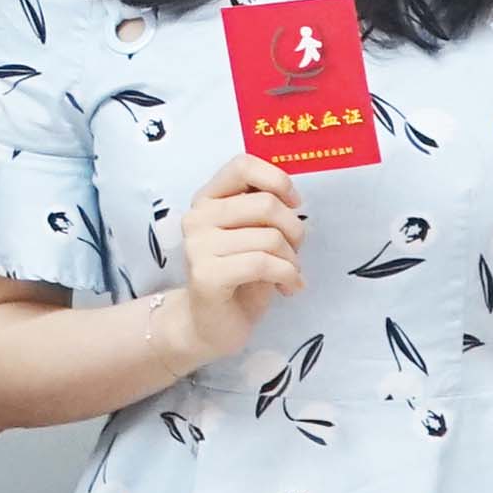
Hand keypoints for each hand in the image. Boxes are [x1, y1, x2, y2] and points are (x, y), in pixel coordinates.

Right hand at [167, 152, 307, 360]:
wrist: (208, 327)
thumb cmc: (237, 279)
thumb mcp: (252, 237)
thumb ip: (263, 213)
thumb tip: (294, 203)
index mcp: (208, 199)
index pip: (243, 165)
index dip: (277, 180)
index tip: (293, 204)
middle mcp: (197, 217)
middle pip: (266, 204)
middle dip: (294, 231)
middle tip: (295, 253)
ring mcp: (198, 245)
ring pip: (269, 237)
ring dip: (291, 260)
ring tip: (289, 275)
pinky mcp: (206, 275)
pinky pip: (263, 263)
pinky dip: (287, 276)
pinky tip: (288, 288)